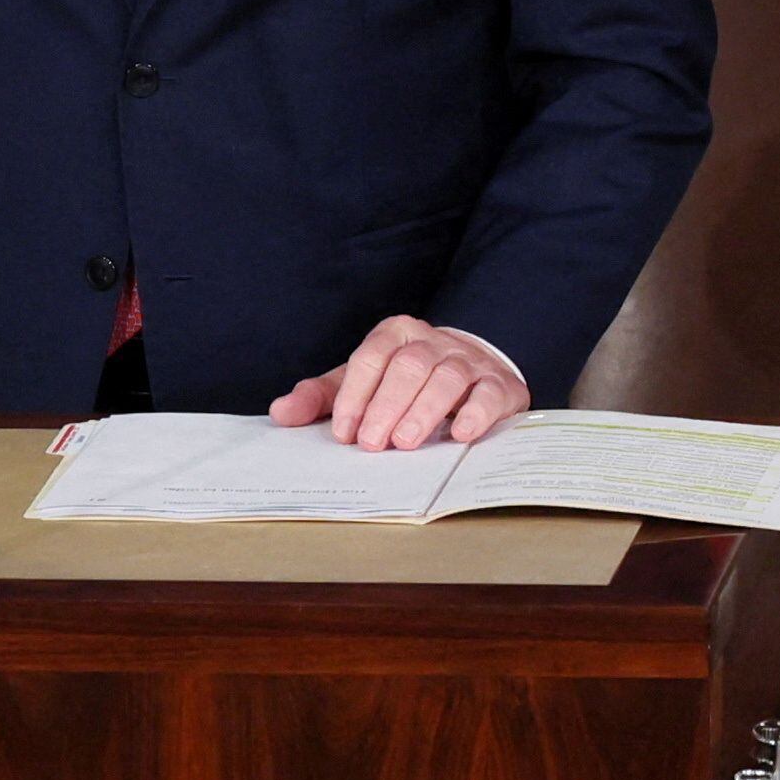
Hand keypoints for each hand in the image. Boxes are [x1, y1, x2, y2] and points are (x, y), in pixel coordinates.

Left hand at [270, 316, 526, 450]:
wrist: (474, 370)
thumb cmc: (406, 383)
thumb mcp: (362, 384)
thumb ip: (322, 397)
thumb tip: (280, 413)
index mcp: (396, 334)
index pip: (371, 356)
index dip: (355, 395)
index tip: (344, 432)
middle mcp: (434, 342)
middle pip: (409, 366)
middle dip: (387, 406)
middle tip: (373, 445)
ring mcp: (469, 362)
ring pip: (447, 377)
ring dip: (425, 410)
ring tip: (406, 443)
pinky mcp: (499, 386)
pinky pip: (489, 394)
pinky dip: (476, 413)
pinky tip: (462, 433)